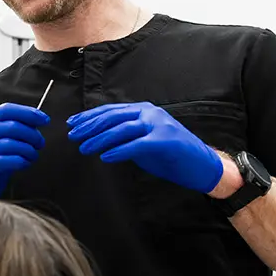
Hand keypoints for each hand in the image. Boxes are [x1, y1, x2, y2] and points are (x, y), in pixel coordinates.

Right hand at [0, 103, 49, 201]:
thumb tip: (39, 120)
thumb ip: (14, 127)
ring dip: (30, 150)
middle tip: (40, 143)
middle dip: (33, 135)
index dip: (29, 113)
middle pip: (13, 126)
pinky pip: (10, 160)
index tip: (45, 120)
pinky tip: (25, 163)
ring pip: (13, 144)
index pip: (7, 109)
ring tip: (33, 156)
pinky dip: (23, 161)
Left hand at [67, 102, 223, 193]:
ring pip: (121, 129)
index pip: (110, 111)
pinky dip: (118, 151)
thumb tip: (98, 138)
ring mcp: (158, 125)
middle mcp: (149, 113)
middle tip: (73, 137)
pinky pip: (136, 145)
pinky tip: (105, 157)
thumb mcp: (143, 141)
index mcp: (143, 110)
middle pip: (112, 117)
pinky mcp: (165, 140)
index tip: (72, 124)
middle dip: (90, 127)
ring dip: (99, 139)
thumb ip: (125, 136)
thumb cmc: (171, 154)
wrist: (203, 165)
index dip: (89, 117)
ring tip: (84, 148)